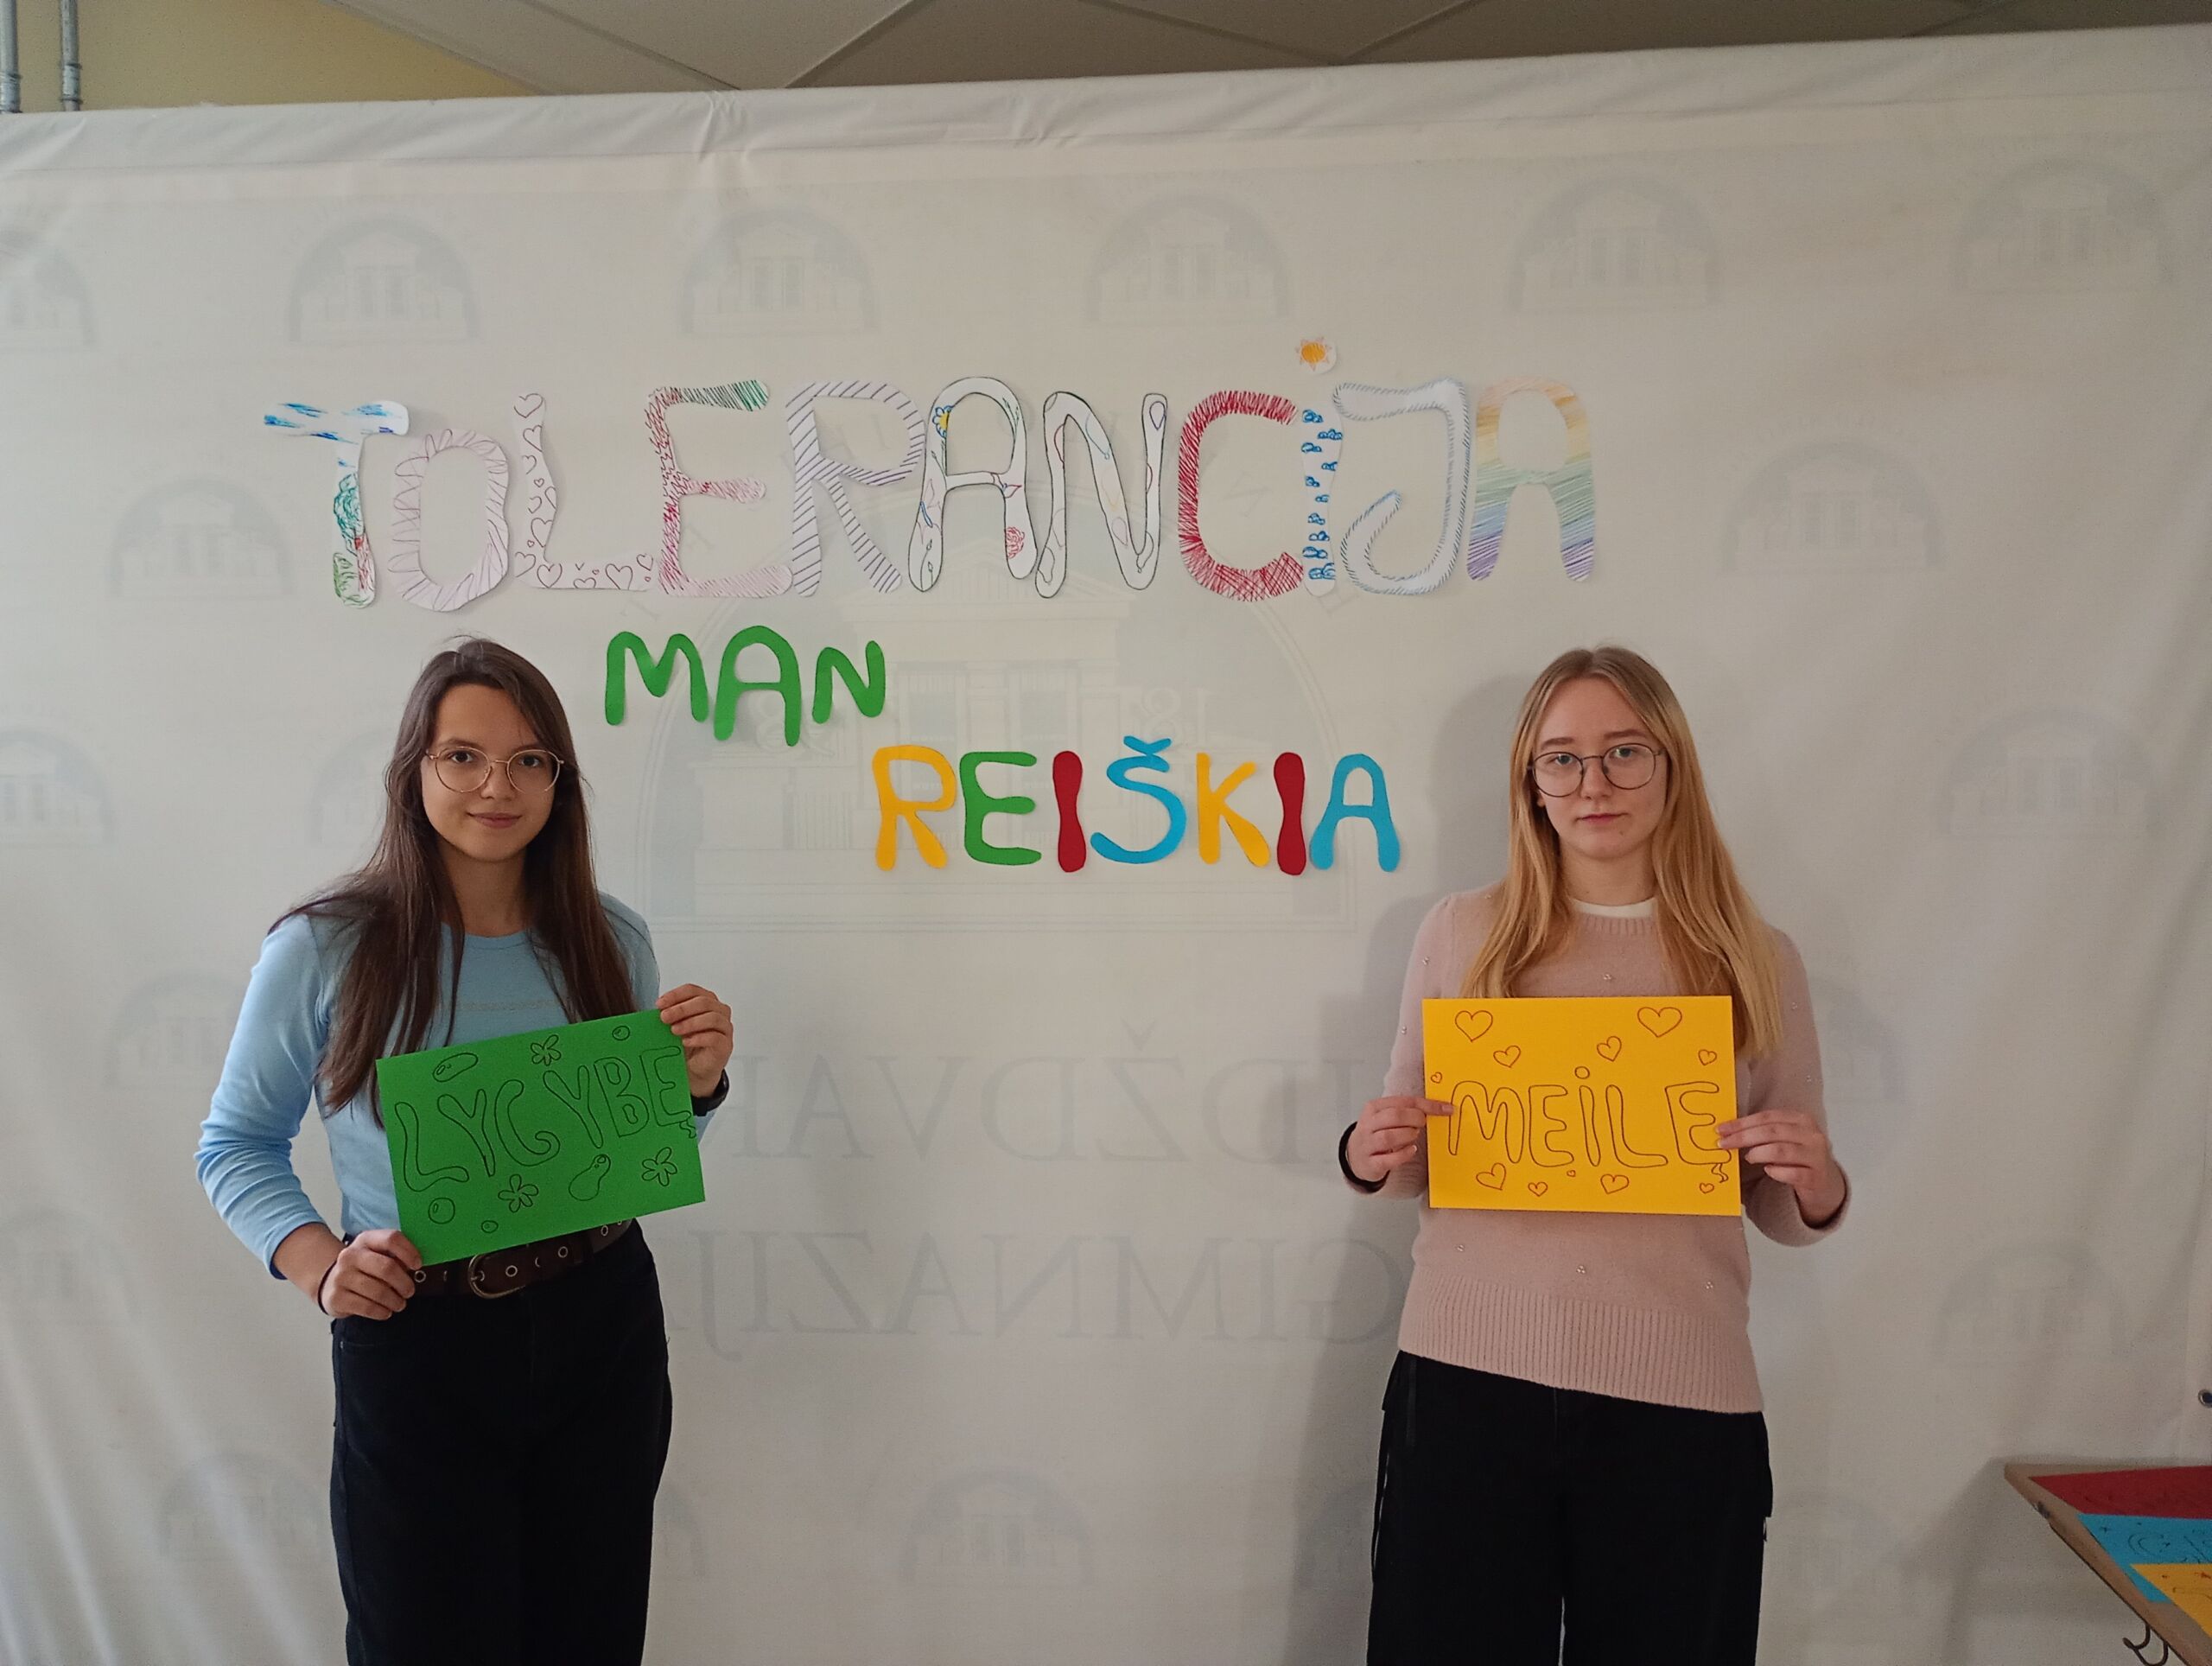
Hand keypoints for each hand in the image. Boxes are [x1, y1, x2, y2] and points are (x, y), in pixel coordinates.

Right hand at [318, 1228, 422, 1319]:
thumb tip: (416, 1266)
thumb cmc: (363, 1268)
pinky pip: (367, 1308)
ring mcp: (341, 1277)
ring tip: (399, 1304)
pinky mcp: (336, 1298)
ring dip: (395, 1301)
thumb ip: (395, 1256)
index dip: (409, 1252)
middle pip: (386, 1267)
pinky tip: (386, 1312)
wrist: (329, 1282)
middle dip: (404, 1283)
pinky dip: (382, 1312)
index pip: (391, 1239)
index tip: (418, 1265)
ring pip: (378, 1291)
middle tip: (410, 1292)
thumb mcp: (376, 1254)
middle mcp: (350, 1256)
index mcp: (365, 1240)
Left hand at [659, 983, 733, 1095]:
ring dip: (690, 1023)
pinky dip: (699, 1038)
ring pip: (712, 1017)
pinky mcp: (725, 1045)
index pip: (692, 990)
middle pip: (703, 1001)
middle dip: (681, 1009)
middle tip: (664, 1017)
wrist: (695, 1069)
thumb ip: (669, 1017)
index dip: (675, 995)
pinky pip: (715, 1037)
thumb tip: (657, 1011)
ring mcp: (724, 1028)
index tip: (660, 1004)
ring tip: (674, 1030)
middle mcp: (719, 1011)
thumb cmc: (687, 1044)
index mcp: (706, 1001)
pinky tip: (686, 1042)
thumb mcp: (674, 1026)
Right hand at [1347, 1095, 1446, 1184]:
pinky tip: (1411, 1150)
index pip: (1404, 1101)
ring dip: (1407, 1136)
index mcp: (1374, 1108)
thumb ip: (1407, 1111)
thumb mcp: (1386, 1117)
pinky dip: (1403, 1155)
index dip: (1428, 1105)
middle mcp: (1369, 1124)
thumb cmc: (1376, 1134)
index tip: (1446, 1109)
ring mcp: (1368, 1144)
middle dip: (1415, 1119)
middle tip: (1423, 1123)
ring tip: (1414, 1136)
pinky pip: (1388, 1159)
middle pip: (1394, 1116)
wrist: (1356, 1155)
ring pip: (1389, 1137)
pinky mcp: (1371, 1163)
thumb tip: (1439, 1108)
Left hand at [1717, 1110, 1845, 1223]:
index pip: (1767, 1117)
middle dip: (1744, 1137)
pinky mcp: (1816, 1177)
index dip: (1742, 1123)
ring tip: (1747, 1157)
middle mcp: (1812, 1135)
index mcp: (1801, 1120)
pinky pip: (1793, 1173)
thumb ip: (1763, 1133)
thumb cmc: (1797, 1158)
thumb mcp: (1784, 1140)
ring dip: (1758, 1153)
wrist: (1824, 1183)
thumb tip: (1728, 1132)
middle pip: (1772, 1132)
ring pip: (1781, 1151)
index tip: (1721, 1129)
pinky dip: (1777, 1171)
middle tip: (1724, 1143)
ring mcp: (1816, 1157)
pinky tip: (1768, 1170)